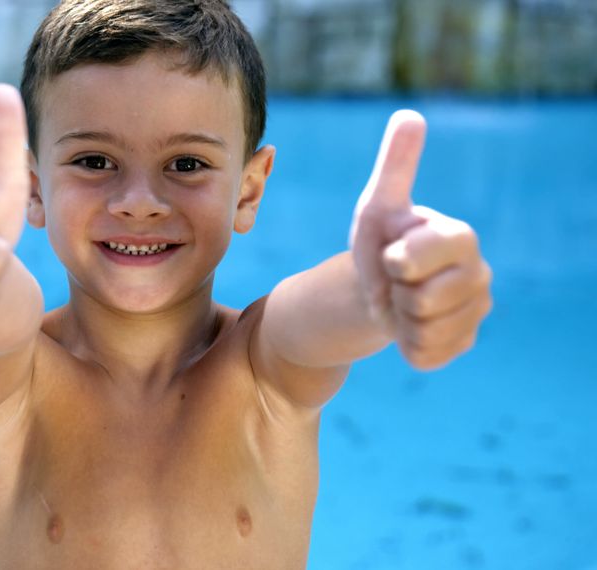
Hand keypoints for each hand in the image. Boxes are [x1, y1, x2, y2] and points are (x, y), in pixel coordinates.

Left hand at [349, 110, 492, 370]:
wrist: (378, 290)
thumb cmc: (381, 243)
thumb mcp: (379, 205)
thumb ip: (395, 165)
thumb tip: (409, 114)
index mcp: (461, 237)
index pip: (417, 257)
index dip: (394, 260)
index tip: (393, 254)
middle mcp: (479, 275)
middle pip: (419, 299)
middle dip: (394, 292)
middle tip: (397, 281)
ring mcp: (476, 312)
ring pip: (421, 329)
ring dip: (399, 319)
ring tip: (403, 301)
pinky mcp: (464, 344)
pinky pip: (423, 355)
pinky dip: (405, 344)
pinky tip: (410, 326)